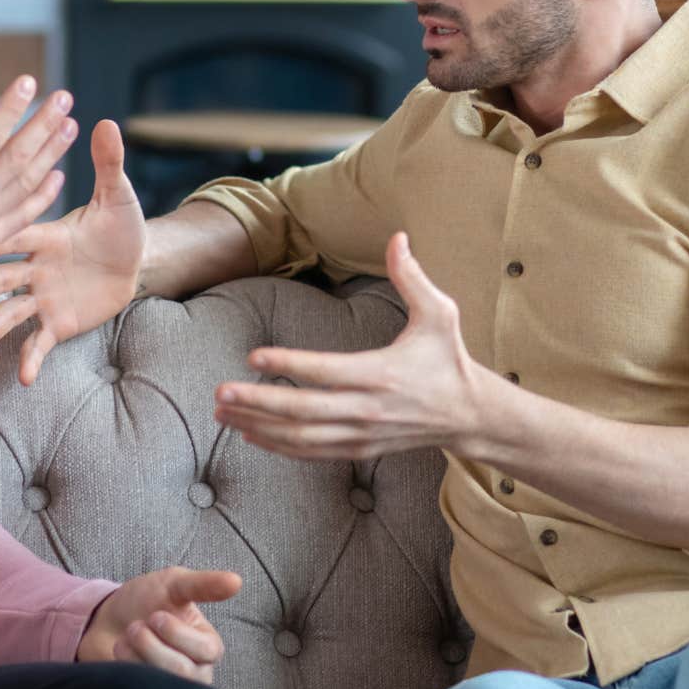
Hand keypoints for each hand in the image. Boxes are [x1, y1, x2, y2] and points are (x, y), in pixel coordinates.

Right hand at [0, 76, 75, 320]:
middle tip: (64, 97)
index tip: (28, 82)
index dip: (9, 108)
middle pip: (19, 156)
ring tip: (70, 126)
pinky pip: (27, 214)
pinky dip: (45, 194)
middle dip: (44, 124)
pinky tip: (59, 174)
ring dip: (53, 153)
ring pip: (29, 183)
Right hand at [0, 120, 144, 384]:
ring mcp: (44, 298)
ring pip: (13, 313)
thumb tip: (106, 123)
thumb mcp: (118, 196)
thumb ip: (108, 164)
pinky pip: (40, 342)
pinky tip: (23, 378)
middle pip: (3, 279)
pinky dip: (31, 359)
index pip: (15, 237)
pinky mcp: (58, 323)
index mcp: (45, 237)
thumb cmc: (121, 225)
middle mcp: (36, 269)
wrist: (137, 261)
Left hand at [77, 566, 239, 684]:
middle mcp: (196, 672)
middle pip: (182, 671)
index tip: (155, 615)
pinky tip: (121, 657)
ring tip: (126, 639)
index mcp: (208, 646)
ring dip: (135, 655)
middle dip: (151, 645)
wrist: (106, 619)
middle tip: (135, 627)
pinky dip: (124, 670)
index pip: (206, 650)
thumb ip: (204, 584)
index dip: (176, 633)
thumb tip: (237, 581)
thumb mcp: (174, 585)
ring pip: (162, 685)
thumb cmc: (146, 601)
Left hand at [213, 231, 507, 460]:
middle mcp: (368, 410)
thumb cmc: (448, 359)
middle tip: (220, 393)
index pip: (327, 372)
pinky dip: (277, 446)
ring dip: (258, 426)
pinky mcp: (359, 449)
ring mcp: (362, 434)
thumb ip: (412, 277)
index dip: (289, 365)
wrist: (469, 415)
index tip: (253, 356)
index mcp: (383, 374)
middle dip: (258, 403)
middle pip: (304, 411)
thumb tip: (398, 236)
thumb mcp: (440, 313)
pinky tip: (249, 433)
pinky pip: (311, 453)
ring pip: (301, 438)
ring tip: (222, 414)